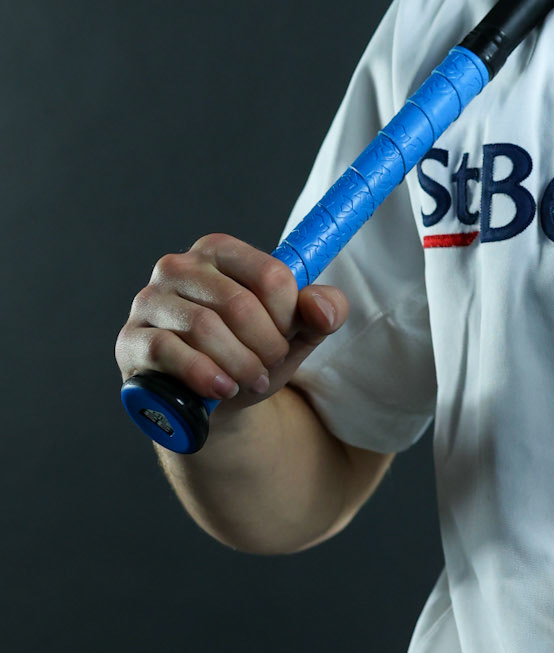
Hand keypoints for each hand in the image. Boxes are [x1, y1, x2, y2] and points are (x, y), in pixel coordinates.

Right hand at [116, 233, 347, 412]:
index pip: (270, 274)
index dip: (288, 316)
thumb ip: (322, 312)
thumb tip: (322, 307)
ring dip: (239, 364)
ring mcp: (149, 301)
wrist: (211, 401)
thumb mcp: (295, 333)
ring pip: (205, 328)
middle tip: (270, 366)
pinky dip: (203, 374)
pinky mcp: (131, 340)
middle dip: (266, 346)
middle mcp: (178, 266)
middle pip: (239, 303)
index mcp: (219, 251)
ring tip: (251, 380)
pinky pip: (167, 351)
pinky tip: (223, 389)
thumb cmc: (251, 353)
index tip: (287, 337)